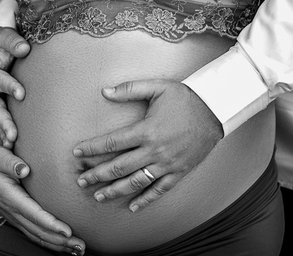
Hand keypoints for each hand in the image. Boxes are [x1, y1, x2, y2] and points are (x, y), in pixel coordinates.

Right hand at [0, 26, 30, 147]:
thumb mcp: (4, 36)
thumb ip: (13, 42)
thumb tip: (25, 48)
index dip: (9, 86)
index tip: (21, 94)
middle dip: (2, 121)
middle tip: (13, 135)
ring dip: (1, 133)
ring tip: (11, 146)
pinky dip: (1, 136)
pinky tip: (9, 149)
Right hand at [0, 145, 85, 254]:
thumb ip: (11, 163)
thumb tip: (25, 169)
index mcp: (10, 197)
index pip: (33, 214)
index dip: (50, 224)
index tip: (67, 231)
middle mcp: (13, 211)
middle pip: (38, 231)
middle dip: (60, 241)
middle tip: (80, 246)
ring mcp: (15, 217)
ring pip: (37, 236)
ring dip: (57, 245)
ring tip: (77, 249)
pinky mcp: (17, 218)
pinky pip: (34, 233)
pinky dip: (49, 241)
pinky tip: (63, 244)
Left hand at [71, 80, 221, 211]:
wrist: (215, 110)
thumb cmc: (186, 97)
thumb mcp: (158, 87)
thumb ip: (130, 89)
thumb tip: (105, 91)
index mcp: (146, 130)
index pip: (112, 143)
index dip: (92, 149)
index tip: (77, 153)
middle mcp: (154, 150)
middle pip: (118, 167)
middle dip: (96, 175)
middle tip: (81, 180)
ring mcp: (166, 164)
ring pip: (135, 182)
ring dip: (114, 190)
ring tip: (98, 195)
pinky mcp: (178, 172)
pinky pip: (159, 190)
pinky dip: (145, 200)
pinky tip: (132, 206)